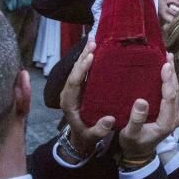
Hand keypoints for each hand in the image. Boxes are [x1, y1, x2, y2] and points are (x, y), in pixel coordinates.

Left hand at [60, 42, 115, 157]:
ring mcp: (73, 88)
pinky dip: (88, 59)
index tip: (90, 58)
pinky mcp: (80, 86)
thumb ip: (99, 130)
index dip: (81, 69)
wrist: (81, 137)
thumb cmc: (86, 136)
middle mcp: (68, 93)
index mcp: (69, 103)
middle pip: (74, 71)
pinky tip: (95, 50)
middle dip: (83, 57)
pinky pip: (82, 70)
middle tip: (93, 43)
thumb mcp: (93, 136)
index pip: (73, 82)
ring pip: (77, 68)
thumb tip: (109, 120)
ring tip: (94, 41)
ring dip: (85, 55)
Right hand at [118, 53, 178, 159]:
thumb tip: (141, 101)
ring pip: (174, 91)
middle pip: (175, 91)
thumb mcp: (130, 134)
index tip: (165, 65)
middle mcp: (173, 116)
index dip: (168, 81)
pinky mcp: (168, 112)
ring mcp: (172, 114)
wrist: (138, 155)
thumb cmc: (133, 144)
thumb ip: (137, 120)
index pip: (170, 97)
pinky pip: (170, 94)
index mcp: (166, 121)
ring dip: (171, 75)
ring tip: (167, 58)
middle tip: (167, 55)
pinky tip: (163, 71)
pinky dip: (167, 81)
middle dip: (171, 73)